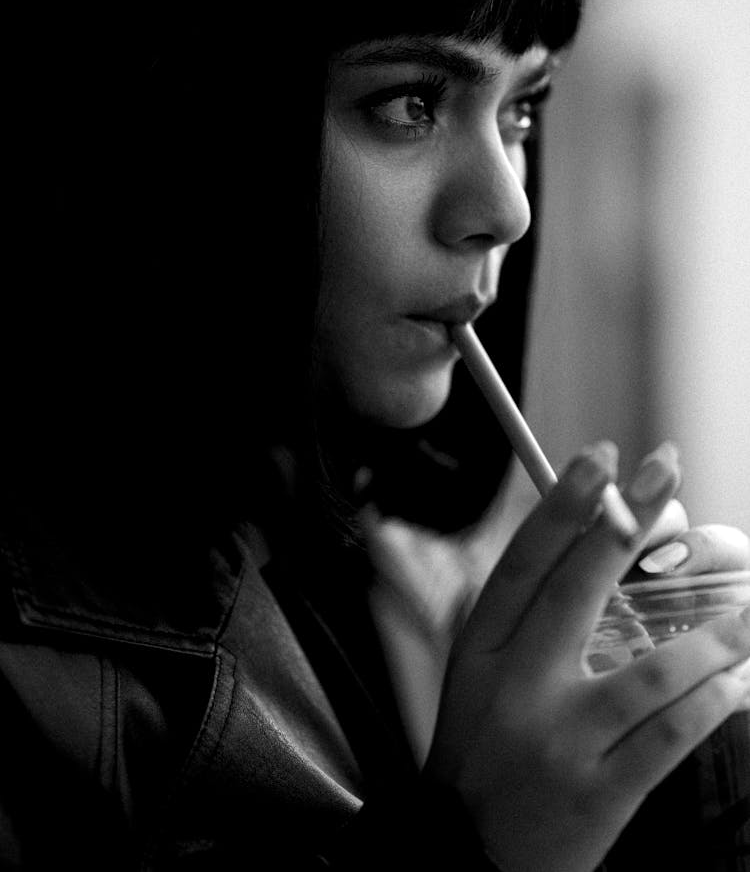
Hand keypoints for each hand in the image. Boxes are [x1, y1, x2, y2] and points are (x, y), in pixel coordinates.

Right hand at [424, 441, 749, 871]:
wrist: (465, 858)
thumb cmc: (482, 748)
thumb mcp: (478, 674)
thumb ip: (525, 616)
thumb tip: (595, 535)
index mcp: (480, 650)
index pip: (523, 562)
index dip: (562, 504)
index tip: (600, 458)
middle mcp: (515, 687)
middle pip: (576, 590)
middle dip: (625, 522)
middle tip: (666, 468)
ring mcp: (560, 743)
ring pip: (650, 672)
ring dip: (711, 635)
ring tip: (748, 608)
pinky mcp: (599, 796)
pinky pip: (672, 736)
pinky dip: (712, 700)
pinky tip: (738, 678)